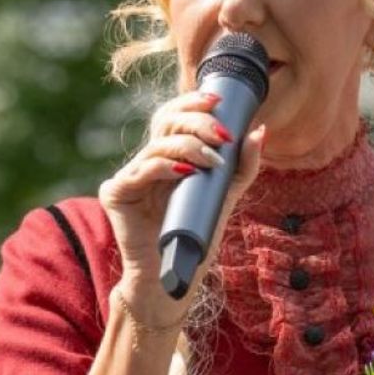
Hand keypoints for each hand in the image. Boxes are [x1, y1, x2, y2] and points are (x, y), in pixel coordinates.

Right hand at [98, 90, 265, 324]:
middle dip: (197, 122)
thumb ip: (241, 165)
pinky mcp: (115, 193)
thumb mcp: (225, 195)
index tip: (219, 99)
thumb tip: (259, 131)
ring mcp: (129, 175)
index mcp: (167, 155)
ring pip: (157, 144)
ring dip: (190, 147)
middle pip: (165, 121)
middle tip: (222, 134)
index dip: (192, 102)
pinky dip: (164, 166)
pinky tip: (185, 170)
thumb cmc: (196, 236)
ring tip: (213, 161)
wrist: (172, 275)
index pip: (175, 116)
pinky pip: (140, 171)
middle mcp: (146, 160)